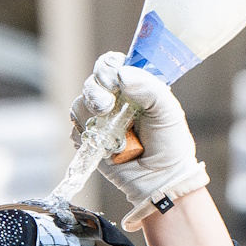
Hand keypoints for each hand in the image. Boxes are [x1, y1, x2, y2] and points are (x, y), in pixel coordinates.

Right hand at [68, 52, 208, 228]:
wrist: (159, 180)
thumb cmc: (169, 144)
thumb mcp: (168, 111)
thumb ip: (149, 87)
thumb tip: (121, 74)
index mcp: (133, 86)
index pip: (111, 64)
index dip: (107, 68)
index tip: (114, 82)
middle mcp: (114, 99)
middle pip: (91, 82)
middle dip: (95, 91)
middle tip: (107, 106)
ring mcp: (99, 120)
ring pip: (79, 104)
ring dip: (91, 115)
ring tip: (112, 133)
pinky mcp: (89, 140)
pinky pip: (76, 130)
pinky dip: (87, 136)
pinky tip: (105, 146)